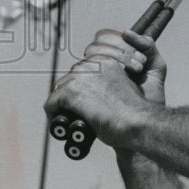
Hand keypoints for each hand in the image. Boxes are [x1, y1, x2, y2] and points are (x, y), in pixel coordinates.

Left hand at [44, 28, 164, 148]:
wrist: (137, 122)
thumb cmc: (134, 111)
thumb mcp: (123, 88)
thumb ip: (107, 85)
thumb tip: (94, 93)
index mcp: (105, 62)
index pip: (81, 72)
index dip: (81, 89)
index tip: (84, 103)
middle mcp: (91, 65)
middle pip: (68, 79)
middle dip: (71, 96)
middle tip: (78, 113)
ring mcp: (80, 77)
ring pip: (59, 90)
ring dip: (63, 105)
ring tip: (72, 120)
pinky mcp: (70, 91)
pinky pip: (51, 104)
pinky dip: (54, 116)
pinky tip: (64, 126)